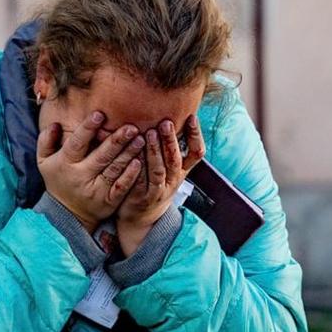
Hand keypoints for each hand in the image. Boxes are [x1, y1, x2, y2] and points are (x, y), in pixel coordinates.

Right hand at [37, 111, 144, 232]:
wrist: (68, 214)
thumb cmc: (58, 179)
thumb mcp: (44, 161)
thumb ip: (46, 140)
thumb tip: (55, 124)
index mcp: (65, 163)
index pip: (77, 143)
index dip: (87, 129)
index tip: (99, 114)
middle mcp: (81, 176)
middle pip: (101, 155)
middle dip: (117, 140)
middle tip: (131, 127)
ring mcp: (96, 190)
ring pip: (114, 169)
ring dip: (129, 153)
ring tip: (140, 139)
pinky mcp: (108, 201)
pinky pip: (121, 187)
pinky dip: (131, 175)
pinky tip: (139, 162)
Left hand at [116, 115, 204, 255]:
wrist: (142, 217)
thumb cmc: (154, 184)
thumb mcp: (168, 169)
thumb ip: (169, 147)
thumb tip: (170, 115)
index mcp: (182, 171)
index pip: (196, 153)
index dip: (196, 135)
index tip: (192, 117)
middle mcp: (174, 180)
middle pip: (176, 158)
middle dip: (172, 139)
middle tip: (166, 121)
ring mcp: (159, 190)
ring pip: (160, 169)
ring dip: (155, 151)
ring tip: (150, 132)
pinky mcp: (144, 196)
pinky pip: (142, 180)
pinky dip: (140, 167)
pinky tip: (134, 154)